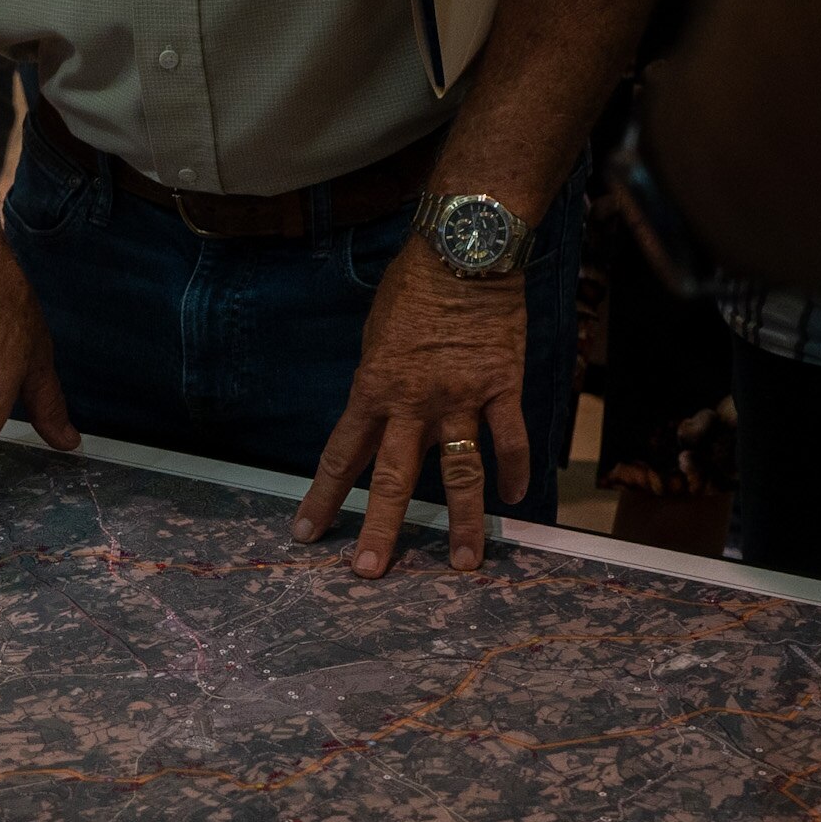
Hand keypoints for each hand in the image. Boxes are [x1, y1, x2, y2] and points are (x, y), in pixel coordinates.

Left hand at [292, 239, 529, 577]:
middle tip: (368, 572)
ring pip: (458, 473)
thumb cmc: (412, 288)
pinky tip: (514, 501)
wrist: (464, 249)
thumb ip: (377, 385)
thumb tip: (378, 420)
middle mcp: (412, 404)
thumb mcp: (375, 338)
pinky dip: (513, 471)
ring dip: (460, 523)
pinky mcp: (502, 387)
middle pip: (392, 480)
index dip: (322, 499)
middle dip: (379, 529)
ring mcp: (460, 399)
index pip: (341, 457)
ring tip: (462, 564)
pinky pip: (509, 439)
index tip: (306, 534)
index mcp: (372, 391)